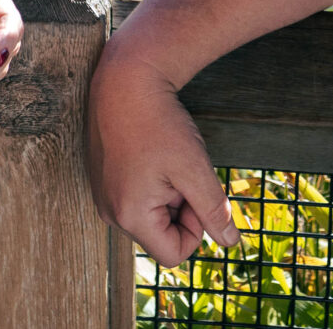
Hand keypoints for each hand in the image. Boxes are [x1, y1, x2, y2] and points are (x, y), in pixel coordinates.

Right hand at [86, 45, 239, 266]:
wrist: (126, 79)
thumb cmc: (160, 123)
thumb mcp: (194, 169)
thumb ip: (213, 211)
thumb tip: (230, 242)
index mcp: (129, 216)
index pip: (174, 253)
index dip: (195, 227)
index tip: (194, 189)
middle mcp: (109, 211)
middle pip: (161, 233)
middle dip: (179, 206)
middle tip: (179, 168)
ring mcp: (102, 194)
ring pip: (150, 213)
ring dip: (166, 192)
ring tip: (163, 157)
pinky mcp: (102, 178)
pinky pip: (135, 196)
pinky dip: (151, 181)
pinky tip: (150, 151)